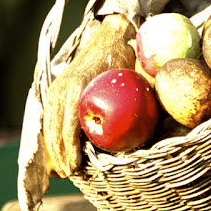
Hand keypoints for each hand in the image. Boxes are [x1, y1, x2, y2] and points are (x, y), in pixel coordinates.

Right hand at [43, 13, 136, 177]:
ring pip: (49, 126)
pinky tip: (60, 155)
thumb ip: (143, 94)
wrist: (110, 36)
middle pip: (55, 129)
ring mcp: (56, 89)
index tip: (76, 165)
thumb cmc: (125, 56)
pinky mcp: (55, 91)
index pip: (70, 122)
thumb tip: (162, 119)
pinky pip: (50, 119)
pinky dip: (52, 137)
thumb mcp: (136, 73)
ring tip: (64, 171)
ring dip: (53, 150)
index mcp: (79, 86)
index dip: (71, 146)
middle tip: (71, 174)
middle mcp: (63, 88)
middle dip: (59, 154)